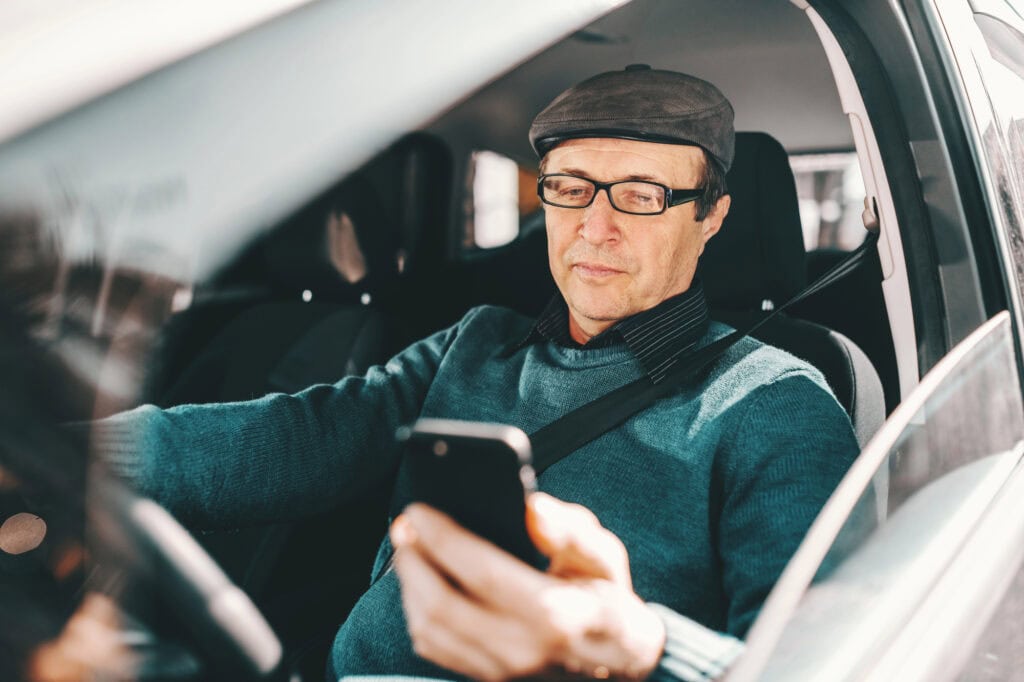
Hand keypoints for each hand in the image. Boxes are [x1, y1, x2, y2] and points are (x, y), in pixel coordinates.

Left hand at [390, 493, 664, 679]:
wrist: (618, 662)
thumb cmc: (607, 599)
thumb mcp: (605, 557)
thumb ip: (571, 530)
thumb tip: (532, 507)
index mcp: (552, 613)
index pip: (480, 571)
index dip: (442, 537)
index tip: (420, 509)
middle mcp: (521, 648)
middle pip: (441, 603)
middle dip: (413, 559)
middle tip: (404, 525)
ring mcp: (500, 670)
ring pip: (429, 628)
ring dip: (409, 584)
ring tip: (409, 549)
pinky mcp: (486, 678)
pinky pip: (434, 647)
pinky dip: (417, 612)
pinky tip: (420, 583)